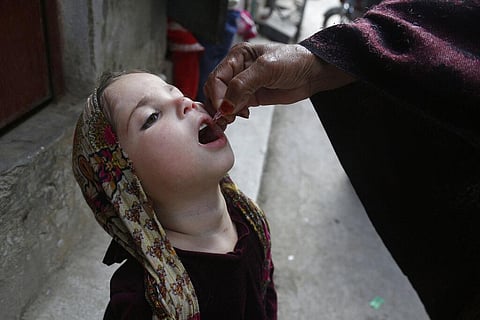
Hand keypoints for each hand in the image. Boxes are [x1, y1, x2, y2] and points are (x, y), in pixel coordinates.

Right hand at [203, 42, 354, 123]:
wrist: (312, 73)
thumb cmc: (293, 61)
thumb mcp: (267, 69)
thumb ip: (243, 85)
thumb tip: (225, 105)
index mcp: (237, 56)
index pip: (217, 77)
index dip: (217, 95)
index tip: (223, 109)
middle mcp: (237, 69)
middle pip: (215, 89)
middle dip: (218, 104)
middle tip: (227, 117)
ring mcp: (243, 84)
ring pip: (222, 100)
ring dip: (224, 111)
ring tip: (231, 119)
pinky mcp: (250, 97)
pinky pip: (233, 107)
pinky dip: (232, 114)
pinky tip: (239, 117)